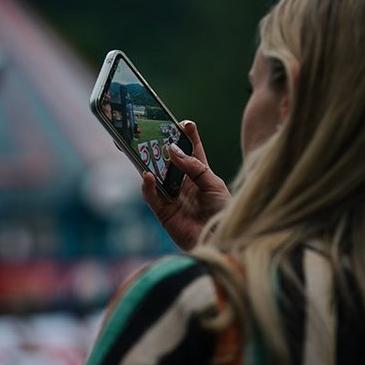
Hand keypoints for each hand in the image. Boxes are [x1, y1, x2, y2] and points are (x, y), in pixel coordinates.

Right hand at [142, 121, 230, 249]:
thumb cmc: (223, 213)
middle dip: (159, 147)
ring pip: (156, 176)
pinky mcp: (163, 212)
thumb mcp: (213, 184)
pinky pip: (151, 196)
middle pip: (168, 162)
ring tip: (141, 149)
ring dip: (148, 163)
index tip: (184, 122)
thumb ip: (194, 166)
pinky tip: (147, 175)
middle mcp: (184, 184)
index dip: (188, 137)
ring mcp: (172, 197)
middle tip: (150, 131)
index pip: (193, 151)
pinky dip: (147, 186)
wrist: (221, 242)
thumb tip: (172, 150)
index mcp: (200, 175)